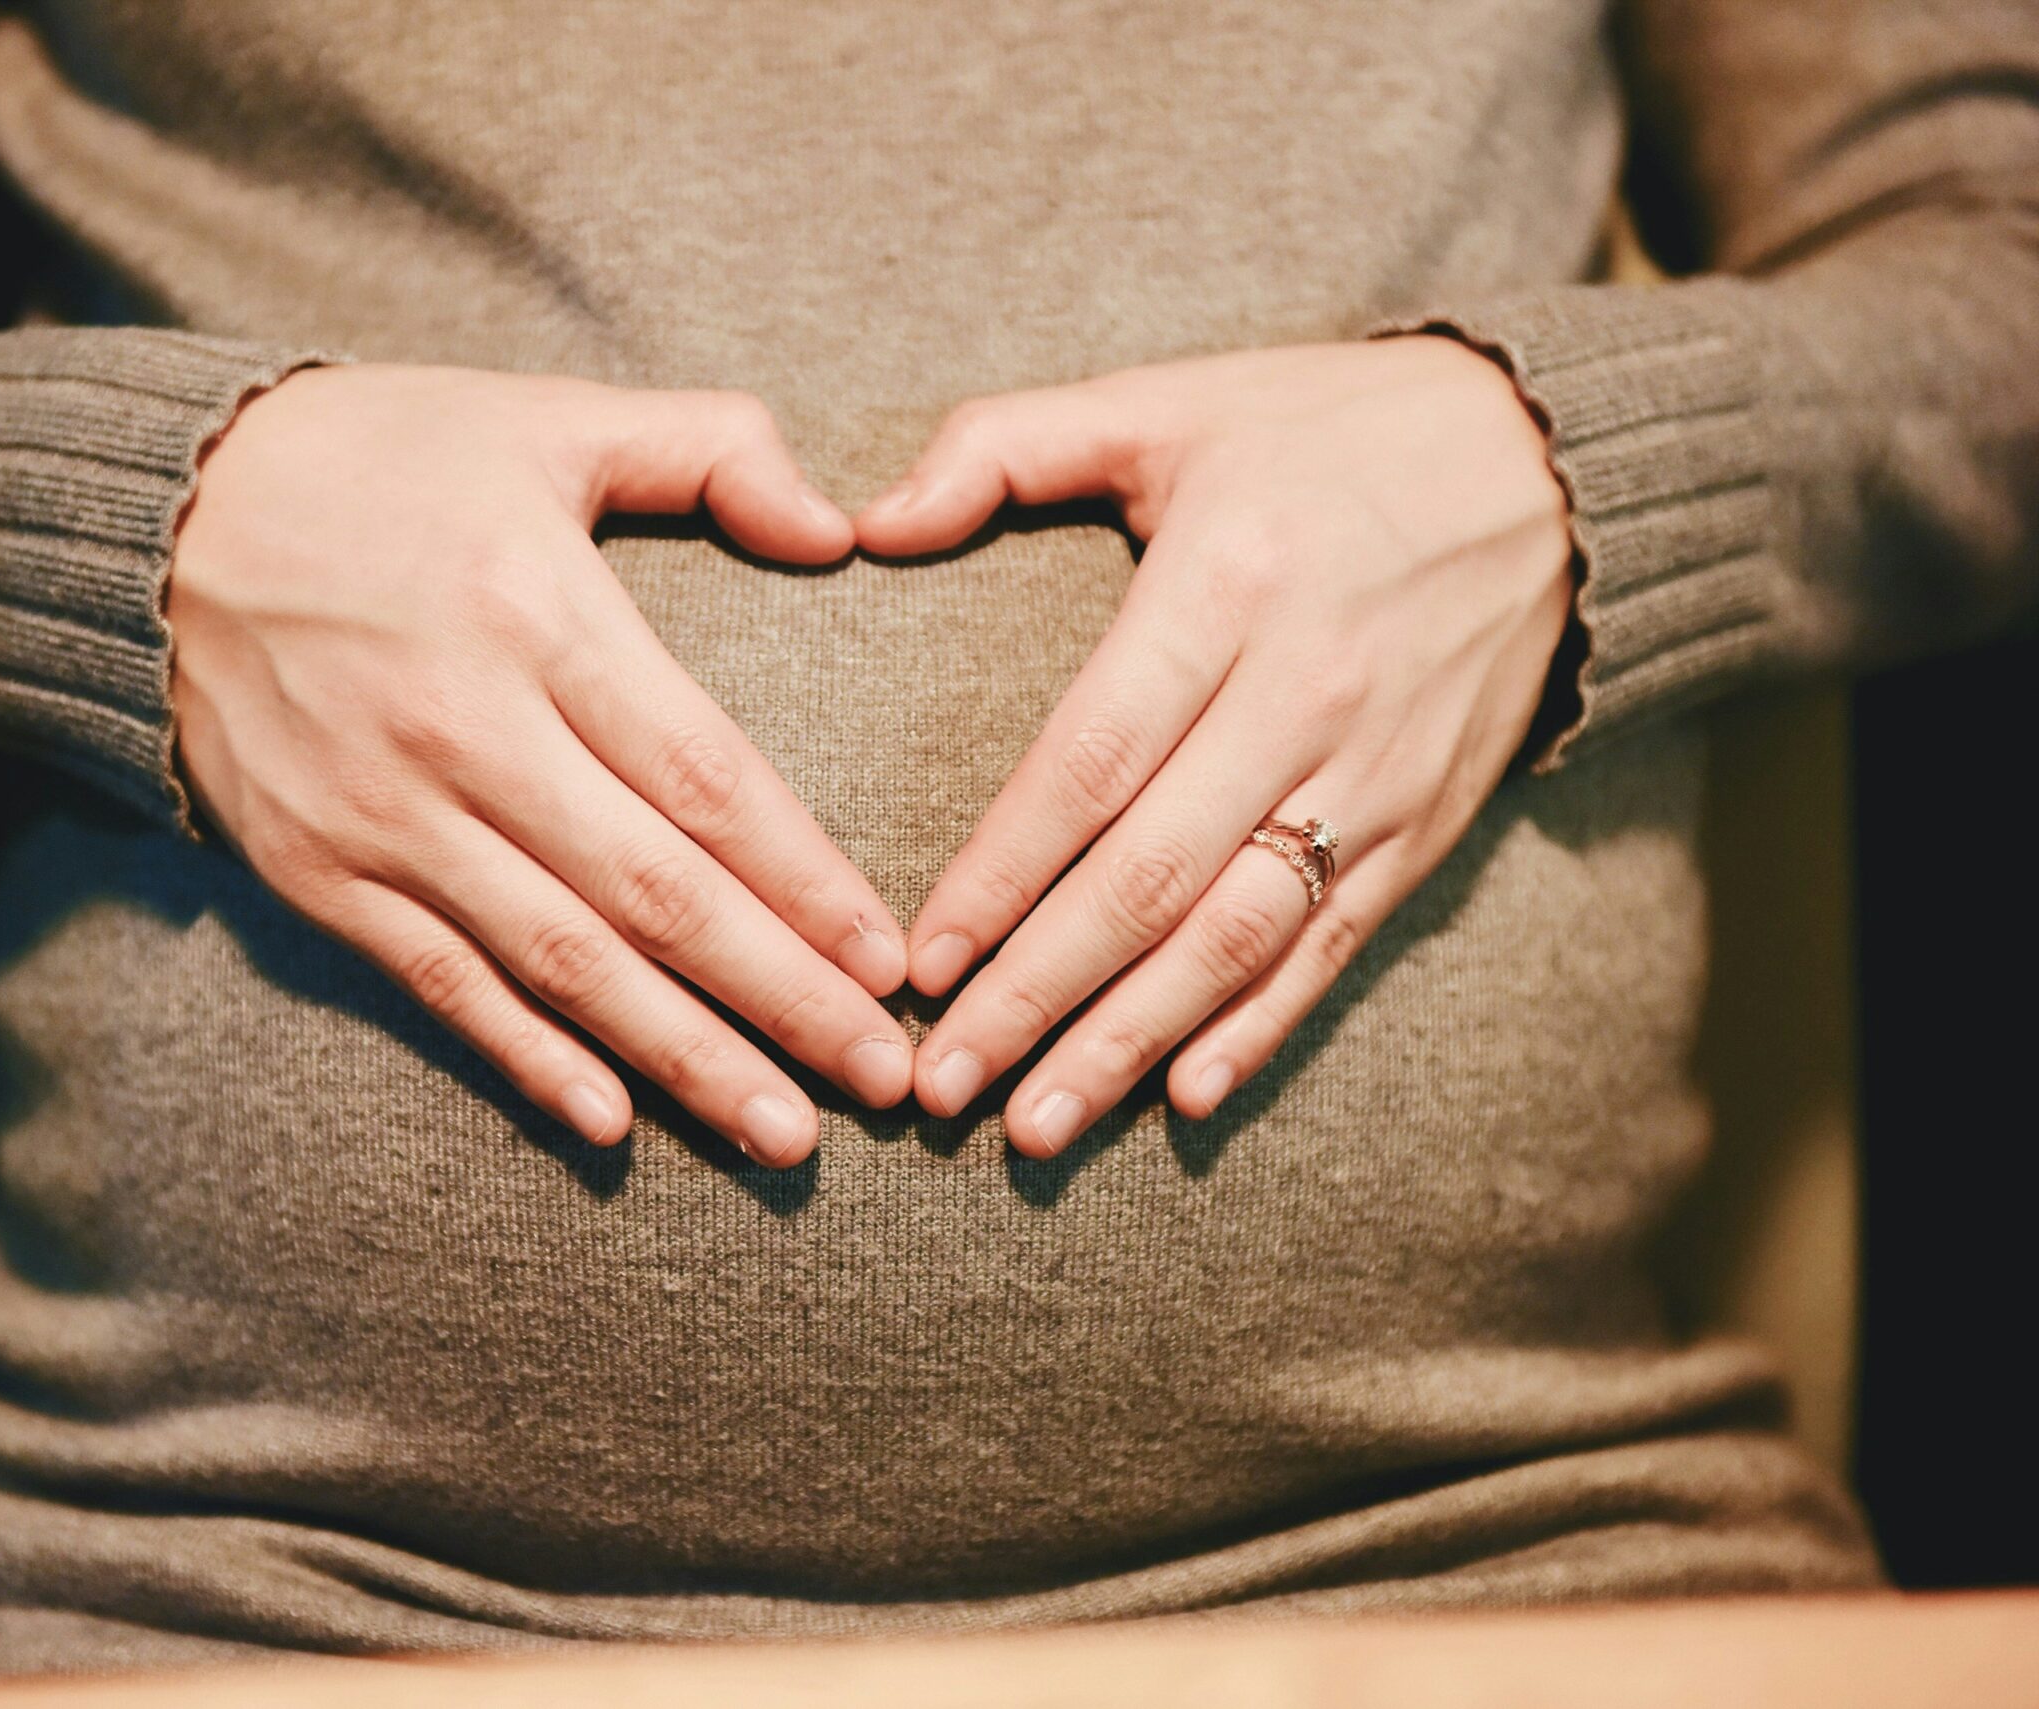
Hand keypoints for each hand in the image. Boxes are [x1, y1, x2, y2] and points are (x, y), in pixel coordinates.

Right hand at [170, 364, 911, 1166]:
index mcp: (537, 612)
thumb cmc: (378, 458)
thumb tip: (839, 528)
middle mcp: (463, 729)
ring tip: (787, 1134)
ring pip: (562, 963)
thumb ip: (708, 449)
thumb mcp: (545, 417)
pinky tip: (613, 1125)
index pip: (704, 778)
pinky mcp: (316, 872)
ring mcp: (382, 815)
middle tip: (885, 1082)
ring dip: (683, 1058)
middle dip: (782, 998)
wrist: (154, 515)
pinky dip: (527, 1059)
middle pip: (654, 895)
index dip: (806, 882)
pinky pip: (441, 985)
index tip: (890, 963)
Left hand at [854, 337, 1573, 1153]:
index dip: (1000, 873)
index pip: (1091, 761)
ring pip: (1237, 936)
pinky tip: (1184, 1097)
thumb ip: (1005, 448)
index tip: (919, 962)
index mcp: (1226, 585)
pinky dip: (1261, 1029)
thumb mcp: (1166, 400)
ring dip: (1131, 1042)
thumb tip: (865, 522)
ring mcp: (1376, 771)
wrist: (1553, 463)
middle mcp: (1305, 693)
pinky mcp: (1428, 821)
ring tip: (1035, 1127)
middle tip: (942, 1085)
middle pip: (1151, 878)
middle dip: (1037, 994)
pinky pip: (1334, 944)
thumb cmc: (1324, 432)